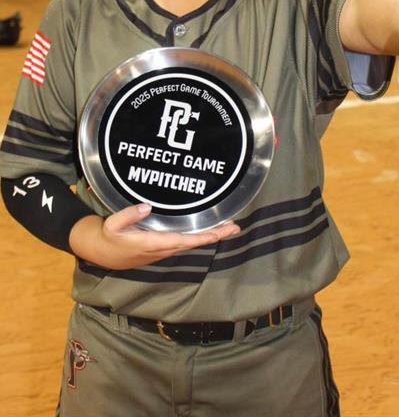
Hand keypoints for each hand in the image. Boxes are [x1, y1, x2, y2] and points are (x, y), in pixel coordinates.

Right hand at [69, 203, 240, 269]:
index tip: (217, 233)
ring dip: (211, 235)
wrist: (101, 252)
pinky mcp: (163, 248)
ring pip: (192, 243)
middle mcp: (162, 249)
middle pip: (193, 243)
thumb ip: (128, 215)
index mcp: (151, 243)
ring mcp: (164, 250)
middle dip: (215, 235)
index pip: (181, 241)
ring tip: (230, 226)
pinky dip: (201, 236)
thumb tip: (147, 206)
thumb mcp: (112, 225)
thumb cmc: (108, 237)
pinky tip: (211, 230)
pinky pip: (186, 242)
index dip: (200, 237)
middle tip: (235, 228)